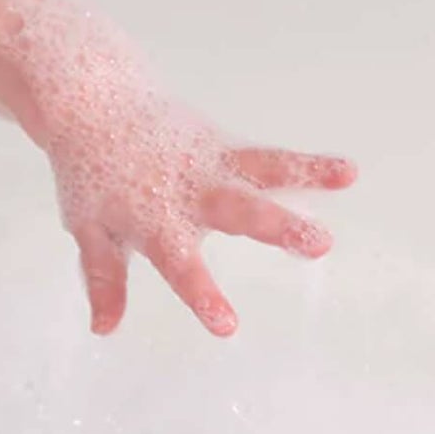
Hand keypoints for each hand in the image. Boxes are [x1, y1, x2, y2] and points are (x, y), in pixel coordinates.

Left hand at [52, 123, 356, 338]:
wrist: (95, 104)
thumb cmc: (93, 176)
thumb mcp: (88, 231)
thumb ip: (103, 278)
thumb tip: (104, 329)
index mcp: (155, 222)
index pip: (181, 267)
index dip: (204, 295)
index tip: (229, 327)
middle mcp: (190, 194)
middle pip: (238, 212)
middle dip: (278, 228)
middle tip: (318, 244)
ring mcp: (212, 167)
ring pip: (263, 174)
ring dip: (306, 178)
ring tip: (346, 180)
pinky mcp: (226, 148)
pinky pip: (270, 157)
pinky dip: (306, 164)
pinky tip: (346, 172)